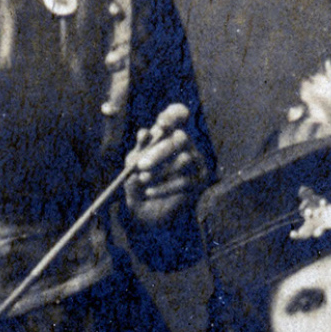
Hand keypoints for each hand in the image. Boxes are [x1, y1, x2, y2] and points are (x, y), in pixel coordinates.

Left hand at [123, 103, 207, 226]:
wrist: (148, 217)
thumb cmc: (138, 187)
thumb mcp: (131, 171)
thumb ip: (135, 156)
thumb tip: (144, 137)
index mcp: (167, 135)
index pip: (177, 115)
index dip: (174, 114)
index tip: (162, 122)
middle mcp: (185, 145)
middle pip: (181, 138)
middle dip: (160, 151)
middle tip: (141, 166)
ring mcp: (195, 162)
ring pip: (185, 159)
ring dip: (161, 170)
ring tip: (143, 180)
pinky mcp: (199, 181)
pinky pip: (184, 181)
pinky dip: (164, 187)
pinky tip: (149, 193)